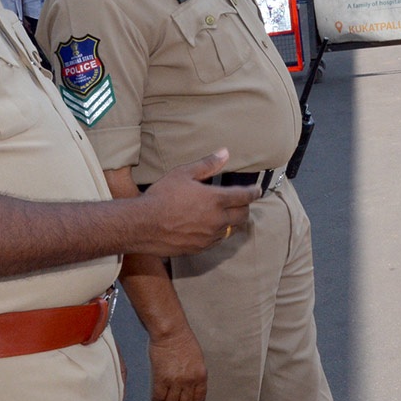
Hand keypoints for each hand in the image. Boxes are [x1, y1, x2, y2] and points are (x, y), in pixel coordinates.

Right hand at [137, 149, 258, 254]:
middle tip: (243, 201)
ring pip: (231, 230)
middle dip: (245, 207)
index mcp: (216, 200)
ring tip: (230, 214)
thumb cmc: (161, 196)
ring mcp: (209, 236)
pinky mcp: (200, 248)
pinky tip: (214, 227)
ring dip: (234, 221)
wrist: (142, 225)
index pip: (244, 196)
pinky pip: (218, 241)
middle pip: (243, 215)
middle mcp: (217, 220)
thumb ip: (207, 164)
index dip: (253, 192)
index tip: (258, 190)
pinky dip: (220, 232)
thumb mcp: (183, 174)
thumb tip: (225, 153)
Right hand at [148, 325, 207, 400]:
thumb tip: (191, 388)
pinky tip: (156, 400)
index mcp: (200, 375)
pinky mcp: (161, 379)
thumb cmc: (184, 341)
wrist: (171, 333)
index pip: (199, 398)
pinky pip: (159, 396)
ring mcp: (175, 381)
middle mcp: (189, 381)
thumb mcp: (198, 359)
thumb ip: (196, 374)